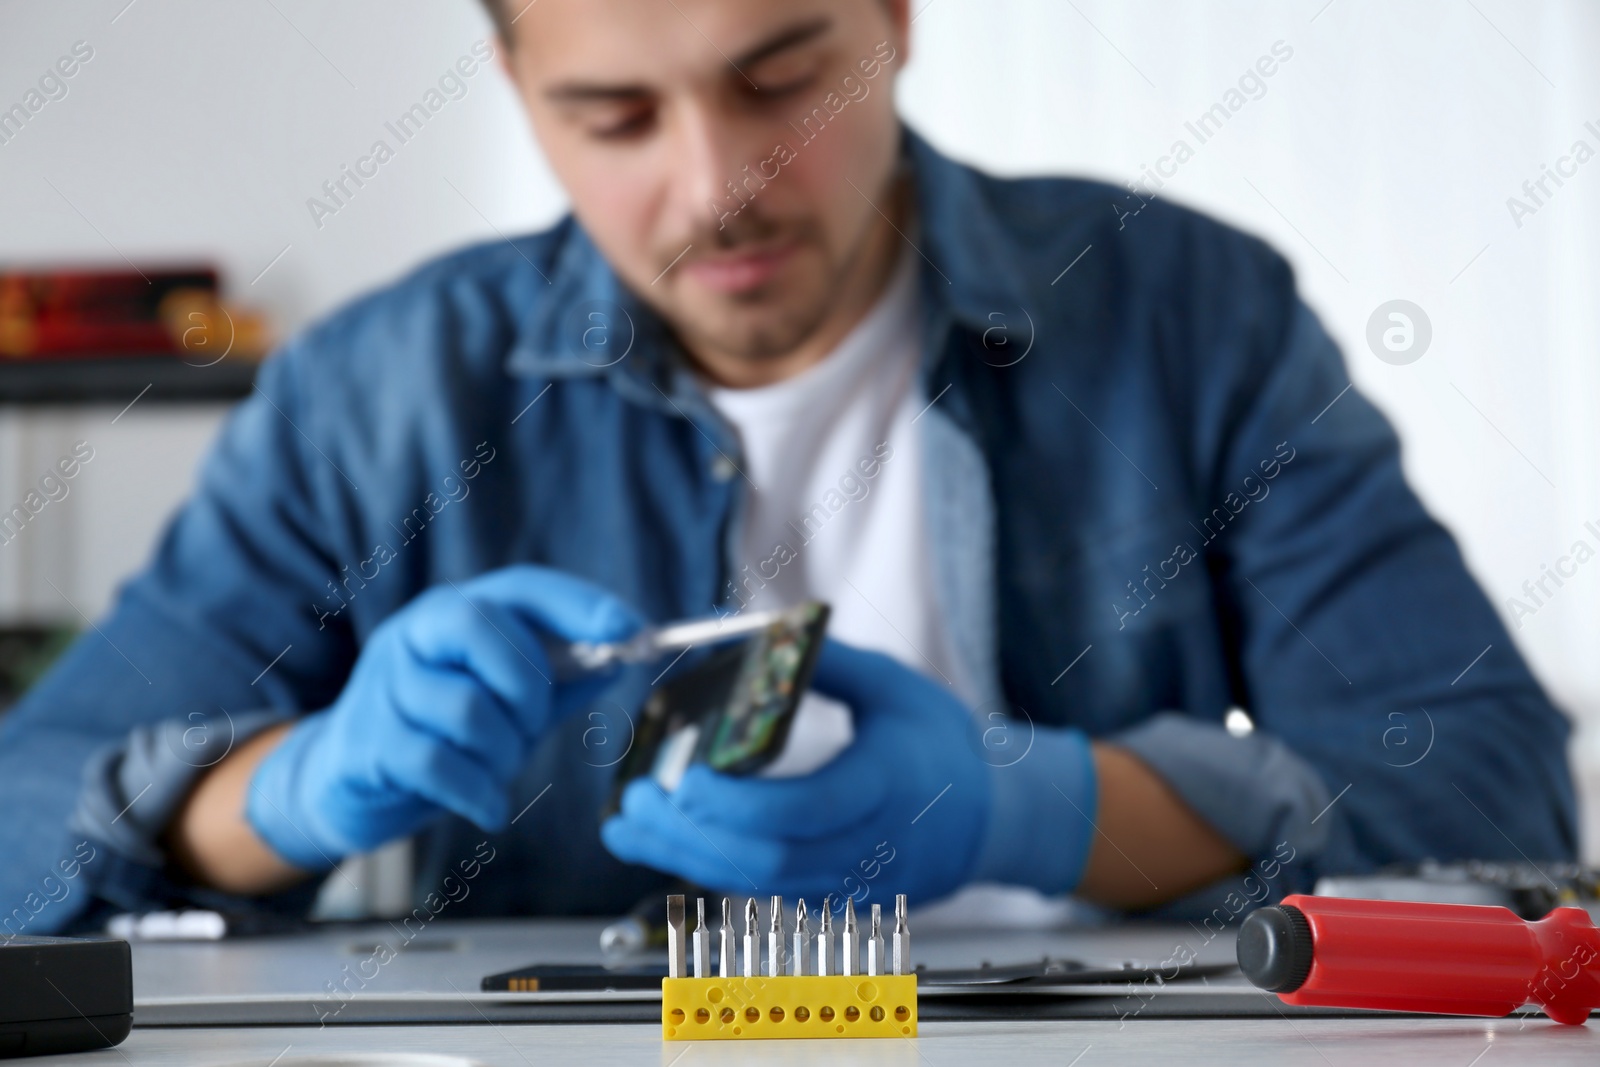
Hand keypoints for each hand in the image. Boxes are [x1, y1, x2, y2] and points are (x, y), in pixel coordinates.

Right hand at [247, 565, 641, 868]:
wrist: (347, 783)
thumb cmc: (441, 733)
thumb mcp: (505, 702)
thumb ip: (559, 680)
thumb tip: (621, 658)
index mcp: (454, 613)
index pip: (521, 588)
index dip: (577, 604)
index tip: (628, 630)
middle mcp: (413, 634)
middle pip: (483, 627)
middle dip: (527, 685)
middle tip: (531, 725)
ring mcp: (382, 685)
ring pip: (466, 706)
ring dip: (503, 752)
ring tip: (498, 770)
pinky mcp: (366, 742)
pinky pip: (437, 762)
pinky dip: (478, 792)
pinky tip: (488, 808)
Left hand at [602, 637, 1095, 904]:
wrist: (990, 818)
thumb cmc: (942, 745)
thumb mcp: (893, 686)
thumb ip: (826, 662)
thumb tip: (761, 632)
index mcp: (889, 786)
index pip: (804, 811)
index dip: (736, 803)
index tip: (685, 775)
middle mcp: (871, 846)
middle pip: (766, 861)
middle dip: (690, 835)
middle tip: (635, 801)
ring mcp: (854, 882)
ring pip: (757, 886)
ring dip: (685, 858)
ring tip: (630, 825)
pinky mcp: (835, 898)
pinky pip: (765, 891)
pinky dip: (712, 867)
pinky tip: (669, 841)